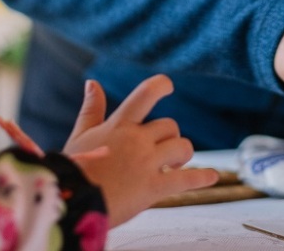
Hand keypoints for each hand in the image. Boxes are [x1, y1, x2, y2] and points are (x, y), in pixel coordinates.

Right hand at [63, 75, 217, 225]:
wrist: (71, 200)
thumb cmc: (74, 169)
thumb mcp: (81, 135)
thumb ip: (91, 109)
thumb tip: (92, 82)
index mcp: (120, 125)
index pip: (145, 94)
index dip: (160, 85)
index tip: (168, 85)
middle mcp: (137, 140)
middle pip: (170, 127)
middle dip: (170, 137)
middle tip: (162, 150)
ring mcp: (147, 163)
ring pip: (182, 147)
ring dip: (182, 155)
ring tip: (174, 165)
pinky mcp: (154, 188)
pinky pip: (186, 180)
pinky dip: (202, 178)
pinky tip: (212, 177)